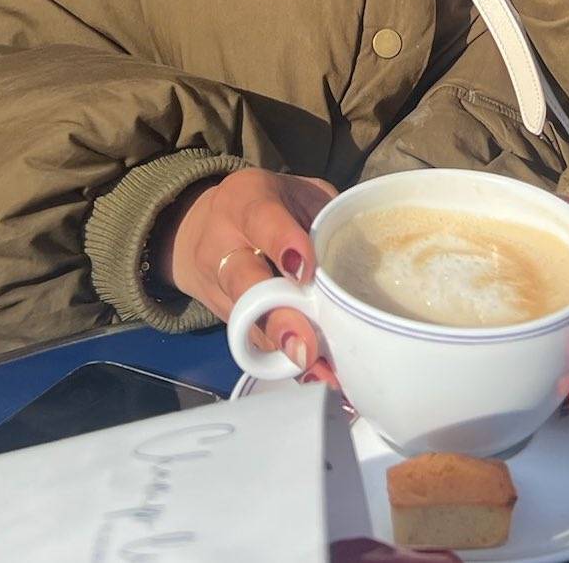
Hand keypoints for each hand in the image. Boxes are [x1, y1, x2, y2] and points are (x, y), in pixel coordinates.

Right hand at [161, 168, 336, 374]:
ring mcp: (217, 284)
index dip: (284, 244)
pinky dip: (280, 359)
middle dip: (278, 316)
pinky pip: (249, 341)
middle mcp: (223, 242)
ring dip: (283, 348)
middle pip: (245, 282)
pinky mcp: (222, 317)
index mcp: (247, 200)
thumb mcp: (299, 195)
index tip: (306, 271)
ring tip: (319, 369)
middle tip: (306, 346)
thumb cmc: (272, 206)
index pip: (263, 221)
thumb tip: (363, 258)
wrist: (205, 226)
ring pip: (245, 320)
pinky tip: (311, 372)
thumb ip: (325, 218)